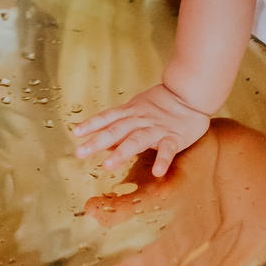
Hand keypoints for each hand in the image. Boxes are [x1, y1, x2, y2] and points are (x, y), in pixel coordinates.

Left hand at [72, 82, 210, 177]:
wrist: (190, 93)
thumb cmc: (162, 103)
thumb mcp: (137, 110)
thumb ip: (120, 126)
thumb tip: (101, 142)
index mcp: (130, 113)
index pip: (107, 118)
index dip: (91, 124)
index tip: (76, 133)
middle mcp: (140, 120)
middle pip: (116, 130)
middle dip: (97, 141)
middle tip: (80, 152)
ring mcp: (156, 129)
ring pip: (137, 140)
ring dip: (122, 152)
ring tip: (107, 165)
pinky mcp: (174, 137)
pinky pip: (168, 150)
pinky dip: (163, 160)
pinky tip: (157, 172)